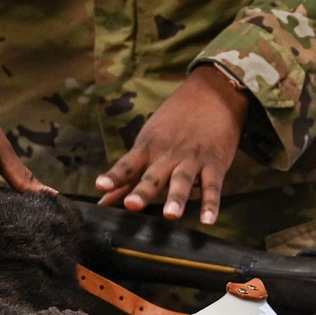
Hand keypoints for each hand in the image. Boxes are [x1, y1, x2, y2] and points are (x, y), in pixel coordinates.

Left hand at [95, 64, 248, 225]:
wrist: (212, 94)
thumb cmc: (174, 123)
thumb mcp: (148, 142)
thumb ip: (128, 176)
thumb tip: (103, 200)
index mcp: (148, 149)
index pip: (127, 165)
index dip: (114, 176)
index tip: (100, 187)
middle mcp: (168, 155)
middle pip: (153, 175)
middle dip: (143, 191)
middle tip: (132, 206)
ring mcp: (192, 160)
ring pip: (182, 180)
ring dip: (177, 198)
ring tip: (171, 216)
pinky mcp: (215, 164)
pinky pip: (212, 186)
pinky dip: (211, 203)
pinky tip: (209, 220)